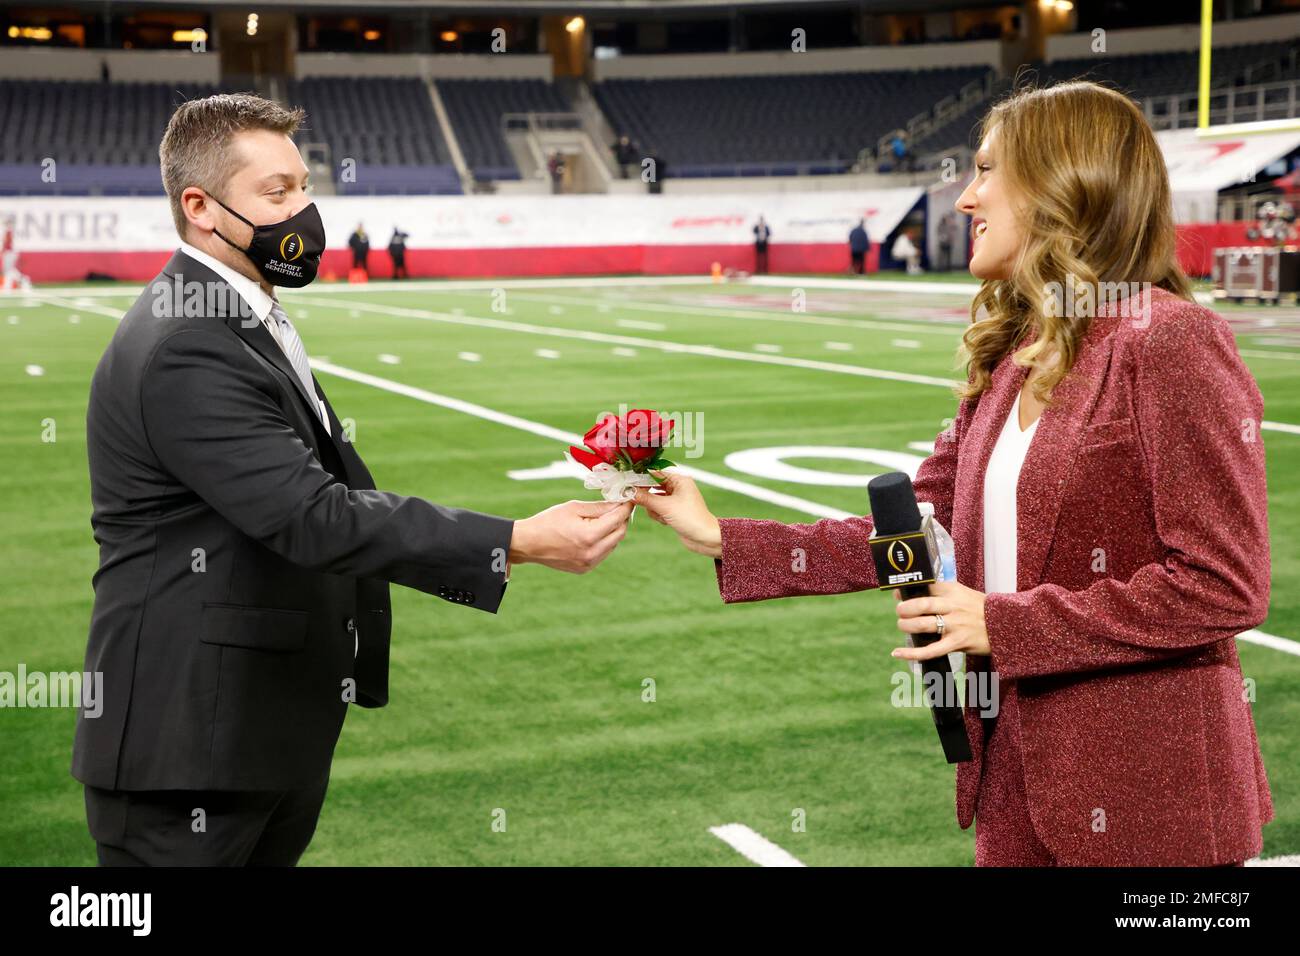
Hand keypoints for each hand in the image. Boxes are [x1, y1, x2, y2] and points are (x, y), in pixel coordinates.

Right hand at [508, 499, 632, 573]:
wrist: (529, 543)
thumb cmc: (549, 521)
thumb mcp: (574, 508)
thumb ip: (599, 507)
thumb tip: (618, 504)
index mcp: (589, 536)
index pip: (618, 519)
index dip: (626, 507)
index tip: (628, 499)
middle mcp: (592, 553)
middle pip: (620, 533)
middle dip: (622, 519)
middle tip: (618, 507)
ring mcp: (589, 563)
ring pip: (613, 544)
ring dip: (613, 531)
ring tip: (602, 519)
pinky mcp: (585, 569)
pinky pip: (603, 553)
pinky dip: (603, 542)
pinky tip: (593, 533)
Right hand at [632, 470, 721, 557]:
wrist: (705, 538)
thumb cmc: (691, 519)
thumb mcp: (665, 507)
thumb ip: (646, 499)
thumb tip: (630, 492)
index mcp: (680, 480)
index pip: (656, 473)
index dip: (642, 477)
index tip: (629, 482)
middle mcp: (677, 487)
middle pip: (653, 486)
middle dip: (647, 496)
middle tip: (636, 499)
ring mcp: (675, 499)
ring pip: (653, 499)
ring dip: (654, 508)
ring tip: (661, 515)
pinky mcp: (673, 511)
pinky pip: (657, 509)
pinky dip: (658, 515)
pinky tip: (666, 521)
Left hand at [892, 580, 989, 659]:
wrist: (1007, 624)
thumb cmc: (980, 609)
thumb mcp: (963, 593)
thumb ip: (941, 593)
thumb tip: (914, 594)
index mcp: (953, 591)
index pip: (926, 587)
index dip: (908, 591)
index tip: (898, 595)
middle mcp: (953, 606)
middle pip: (921, 605)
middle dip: (904, 609)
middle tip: (900, 612)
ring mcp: (955, 625)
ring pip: (923, 625)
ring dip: (907, 626)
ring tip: (903, 626)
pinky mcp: (957, 642)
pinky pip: (931, 650)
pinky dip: (912, 653)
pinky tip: (897, 653)